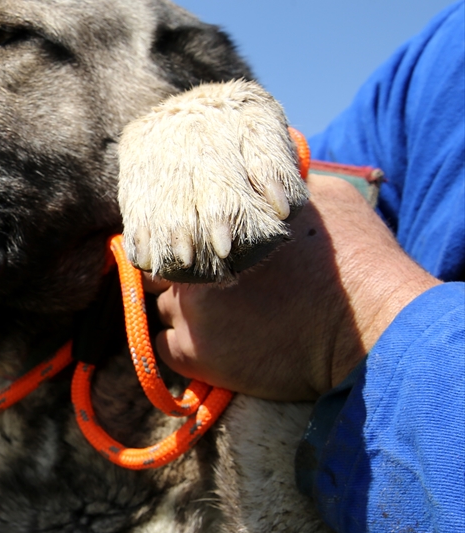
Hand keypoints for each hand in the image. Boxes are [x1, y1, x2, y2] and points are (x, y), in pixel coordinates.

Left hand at [146, 174, 439, 400]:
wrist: (371, 329)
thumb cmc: (358, 261)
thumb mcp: (326, 199)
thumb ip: (282, 189)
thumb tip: (268, 178)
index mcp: (220, 225)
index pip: (176, 227)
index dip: (187, 240)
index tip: (200, 251)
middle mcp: (194, 265)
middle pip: (163, 269)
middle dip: (181, 279)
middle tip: (210, 290)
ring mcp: (190, 311)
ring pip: (161, 310)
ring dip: (183, 314)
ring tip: (220, 320)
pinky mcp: (195, 354)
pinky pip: (162, 349)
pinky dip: (181, 348)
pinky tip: (210, 347)